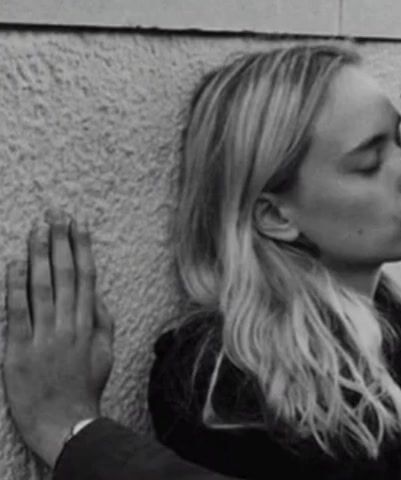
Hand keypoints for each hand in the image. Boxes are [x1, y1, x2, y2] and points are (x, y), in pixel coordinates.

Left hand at [3, 211, 113, 466]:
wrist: (64, 422)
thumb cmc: (84, 390)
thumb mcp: (105, 355)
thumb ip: (104, 324)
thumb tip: (98, 297)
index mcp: (89, 326)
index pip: (87, 278)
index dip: (82, 250)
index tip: (78, 226)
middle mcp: (69, 326)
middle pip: (66, 276)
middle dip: (61, 243)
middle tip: (56, 215)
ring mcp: (44, 337)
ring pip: (43, 287)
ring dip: (40, 256)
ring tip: (36, 230)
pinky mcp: (20, 350)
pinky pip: (18, 312)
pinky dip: (16, 286)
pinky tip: (15, 265)